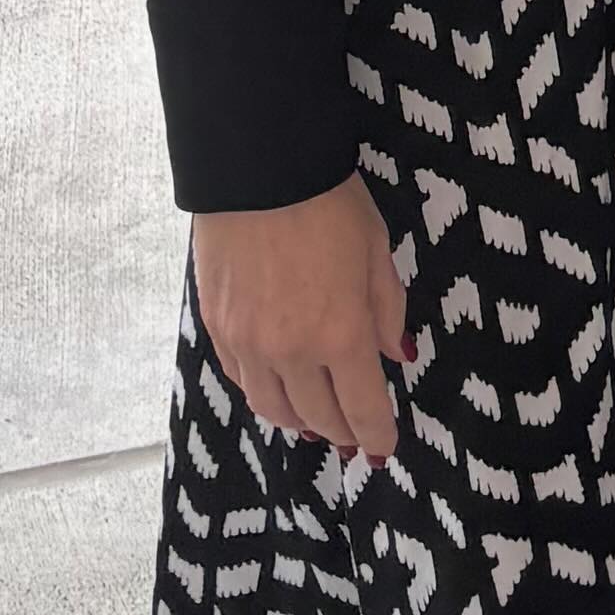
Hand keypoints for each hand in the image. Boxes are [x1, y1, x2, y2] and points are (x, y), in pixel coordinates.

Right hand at [191, 175, 409, 466]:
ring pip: (273, 408)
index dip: (377, 435)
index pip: (362, 408)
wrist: (258, 165)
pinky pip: (241, 380)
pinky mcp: (217, 327)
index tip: (384, 449)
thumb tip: (397, 357)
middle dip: (342, 431)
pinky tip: (277, 390)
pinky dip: (264, 394)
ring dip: (300, 422)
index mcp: (340, 334)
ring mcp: (248, 343)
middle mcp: (291, 351)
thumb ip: (388, 311)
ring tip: (316, 422)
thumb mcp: (377, 250)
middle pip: (318, 417)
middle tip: (355, 437)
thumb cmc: (329, 201)